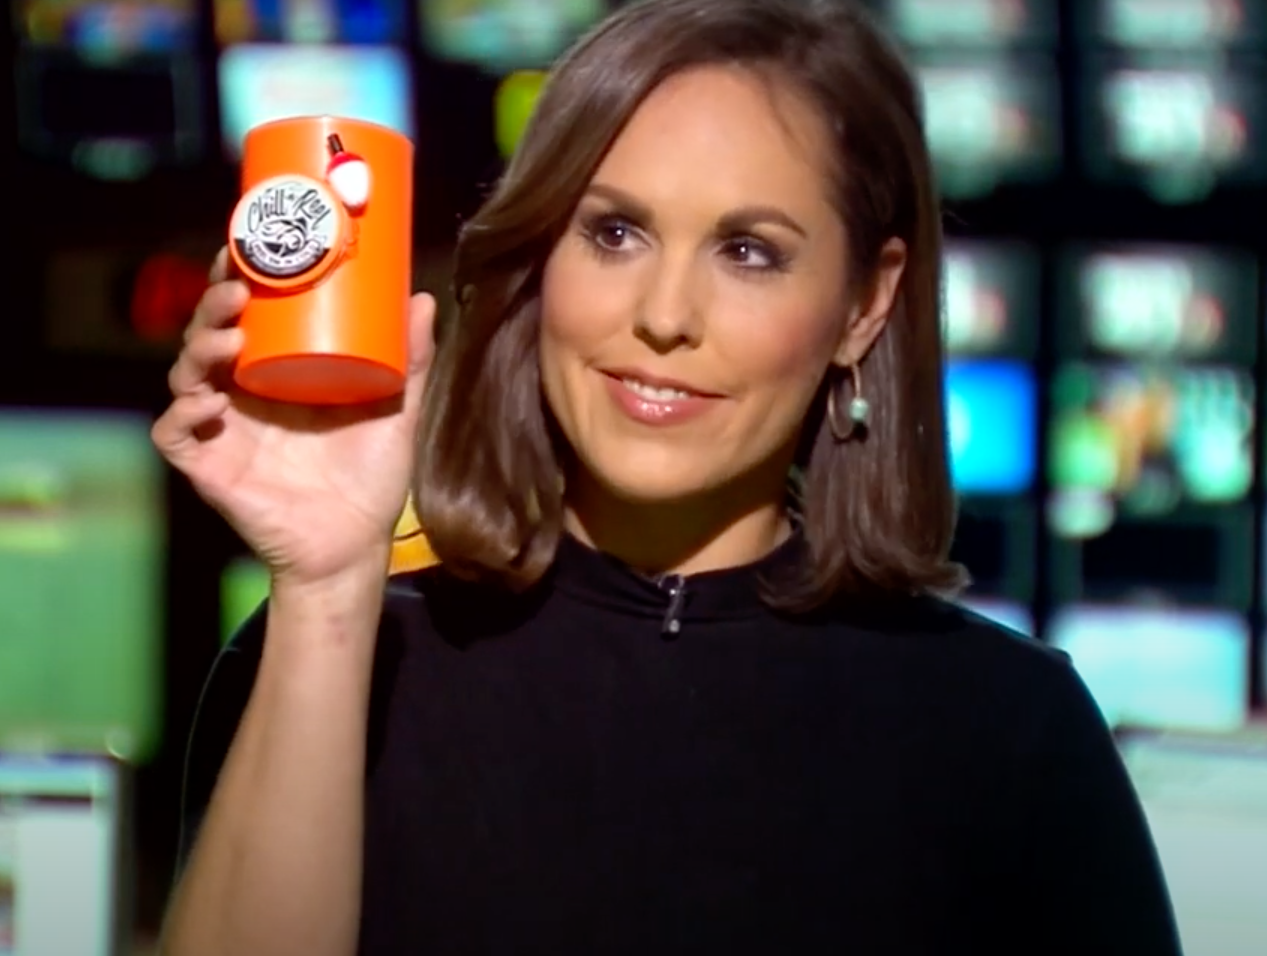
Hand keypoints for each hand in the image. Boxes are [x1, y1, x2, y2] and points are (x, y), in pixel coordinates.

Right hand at [152, 247, 436, 586]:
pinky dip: (182, 414)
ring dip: (198, 348)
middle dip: (212, 305)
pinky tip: (210, 404)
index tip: (247, 249)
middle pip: (208, 333)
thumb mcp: (396, 412)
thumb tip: (424, 298)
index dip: (236, 279)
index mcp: (278, 370)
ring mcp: (221, 428)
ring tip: (228, 338)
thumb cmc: (370, 477)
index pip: (245, 314)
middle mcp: (242, 392)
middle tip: (236, 289)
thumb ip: (410, 361)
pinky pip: (174, 432)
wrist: (353, 544)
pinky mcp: (207, 466)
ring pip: (185, 374)